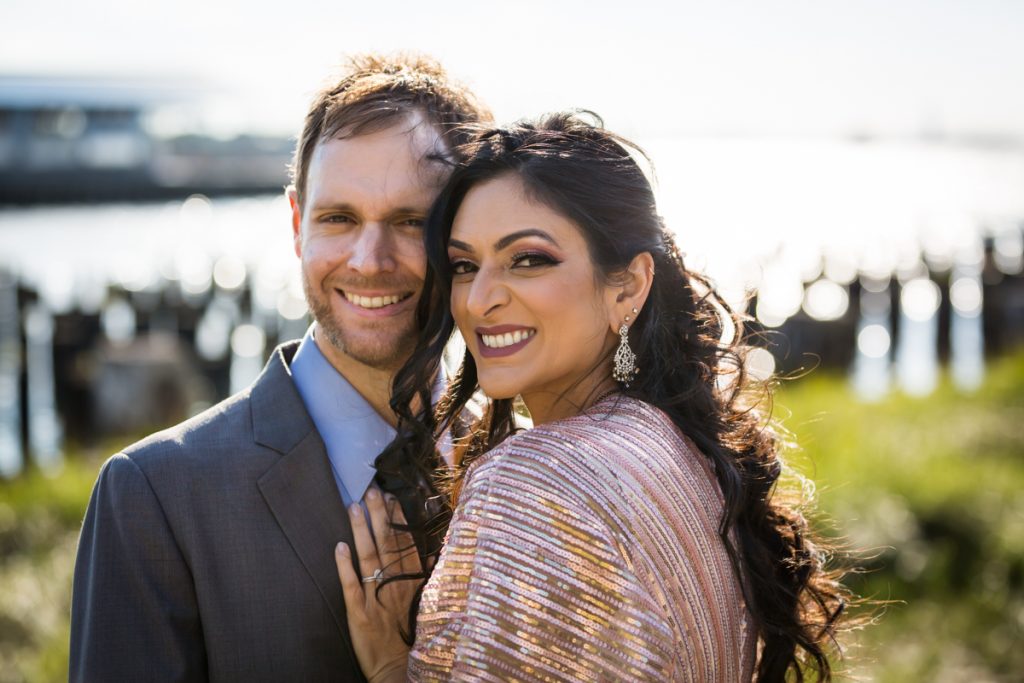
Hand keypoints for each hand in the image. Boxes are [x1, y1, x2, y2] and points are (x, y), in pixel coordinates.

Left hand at [335, 487, 422, 682]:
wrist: (399, 671)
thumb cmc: (412, 637)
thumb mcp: (424, 603)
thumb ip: (425, 576)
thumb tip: (432, 550)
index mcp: (412, 583)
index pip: (405, 544)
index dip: (398, 520)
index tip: (392, 496)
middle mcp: (395, 586)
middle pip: (387, 545)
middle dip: (379, 516)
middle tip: (371, 490)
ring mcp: (376, 598)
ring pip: (369, 559)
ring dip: (361, 532)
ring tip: (353, 507)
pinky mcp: (359, 614)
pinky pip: (351, 587)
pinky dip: (344, 567)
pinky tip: (338, 546)